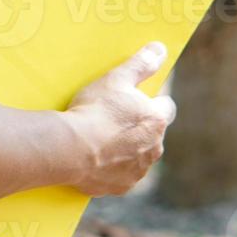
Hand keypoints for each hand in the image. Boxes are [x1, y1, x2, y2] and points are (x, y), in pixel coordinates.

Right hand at [62, 42, 176, 196]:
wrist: (69, 149)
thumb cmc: (94, 110)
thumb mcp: (117, 78)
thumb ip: (142, 63)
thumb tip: (160, 48)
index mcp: (157, 121)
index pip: (166, 107)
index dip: (152, 101)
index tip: (135, 98)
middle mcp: (154, 149)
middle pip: (152, 133)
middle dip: (138, 127)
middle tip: (113, 118)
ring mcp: (138, 171)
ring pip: (138, 155)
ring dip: (127, 148)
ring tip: (101, 138)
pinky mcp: (121, 187)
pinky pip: (122, 174)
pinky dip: (113, 167)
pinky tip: (95, 157)